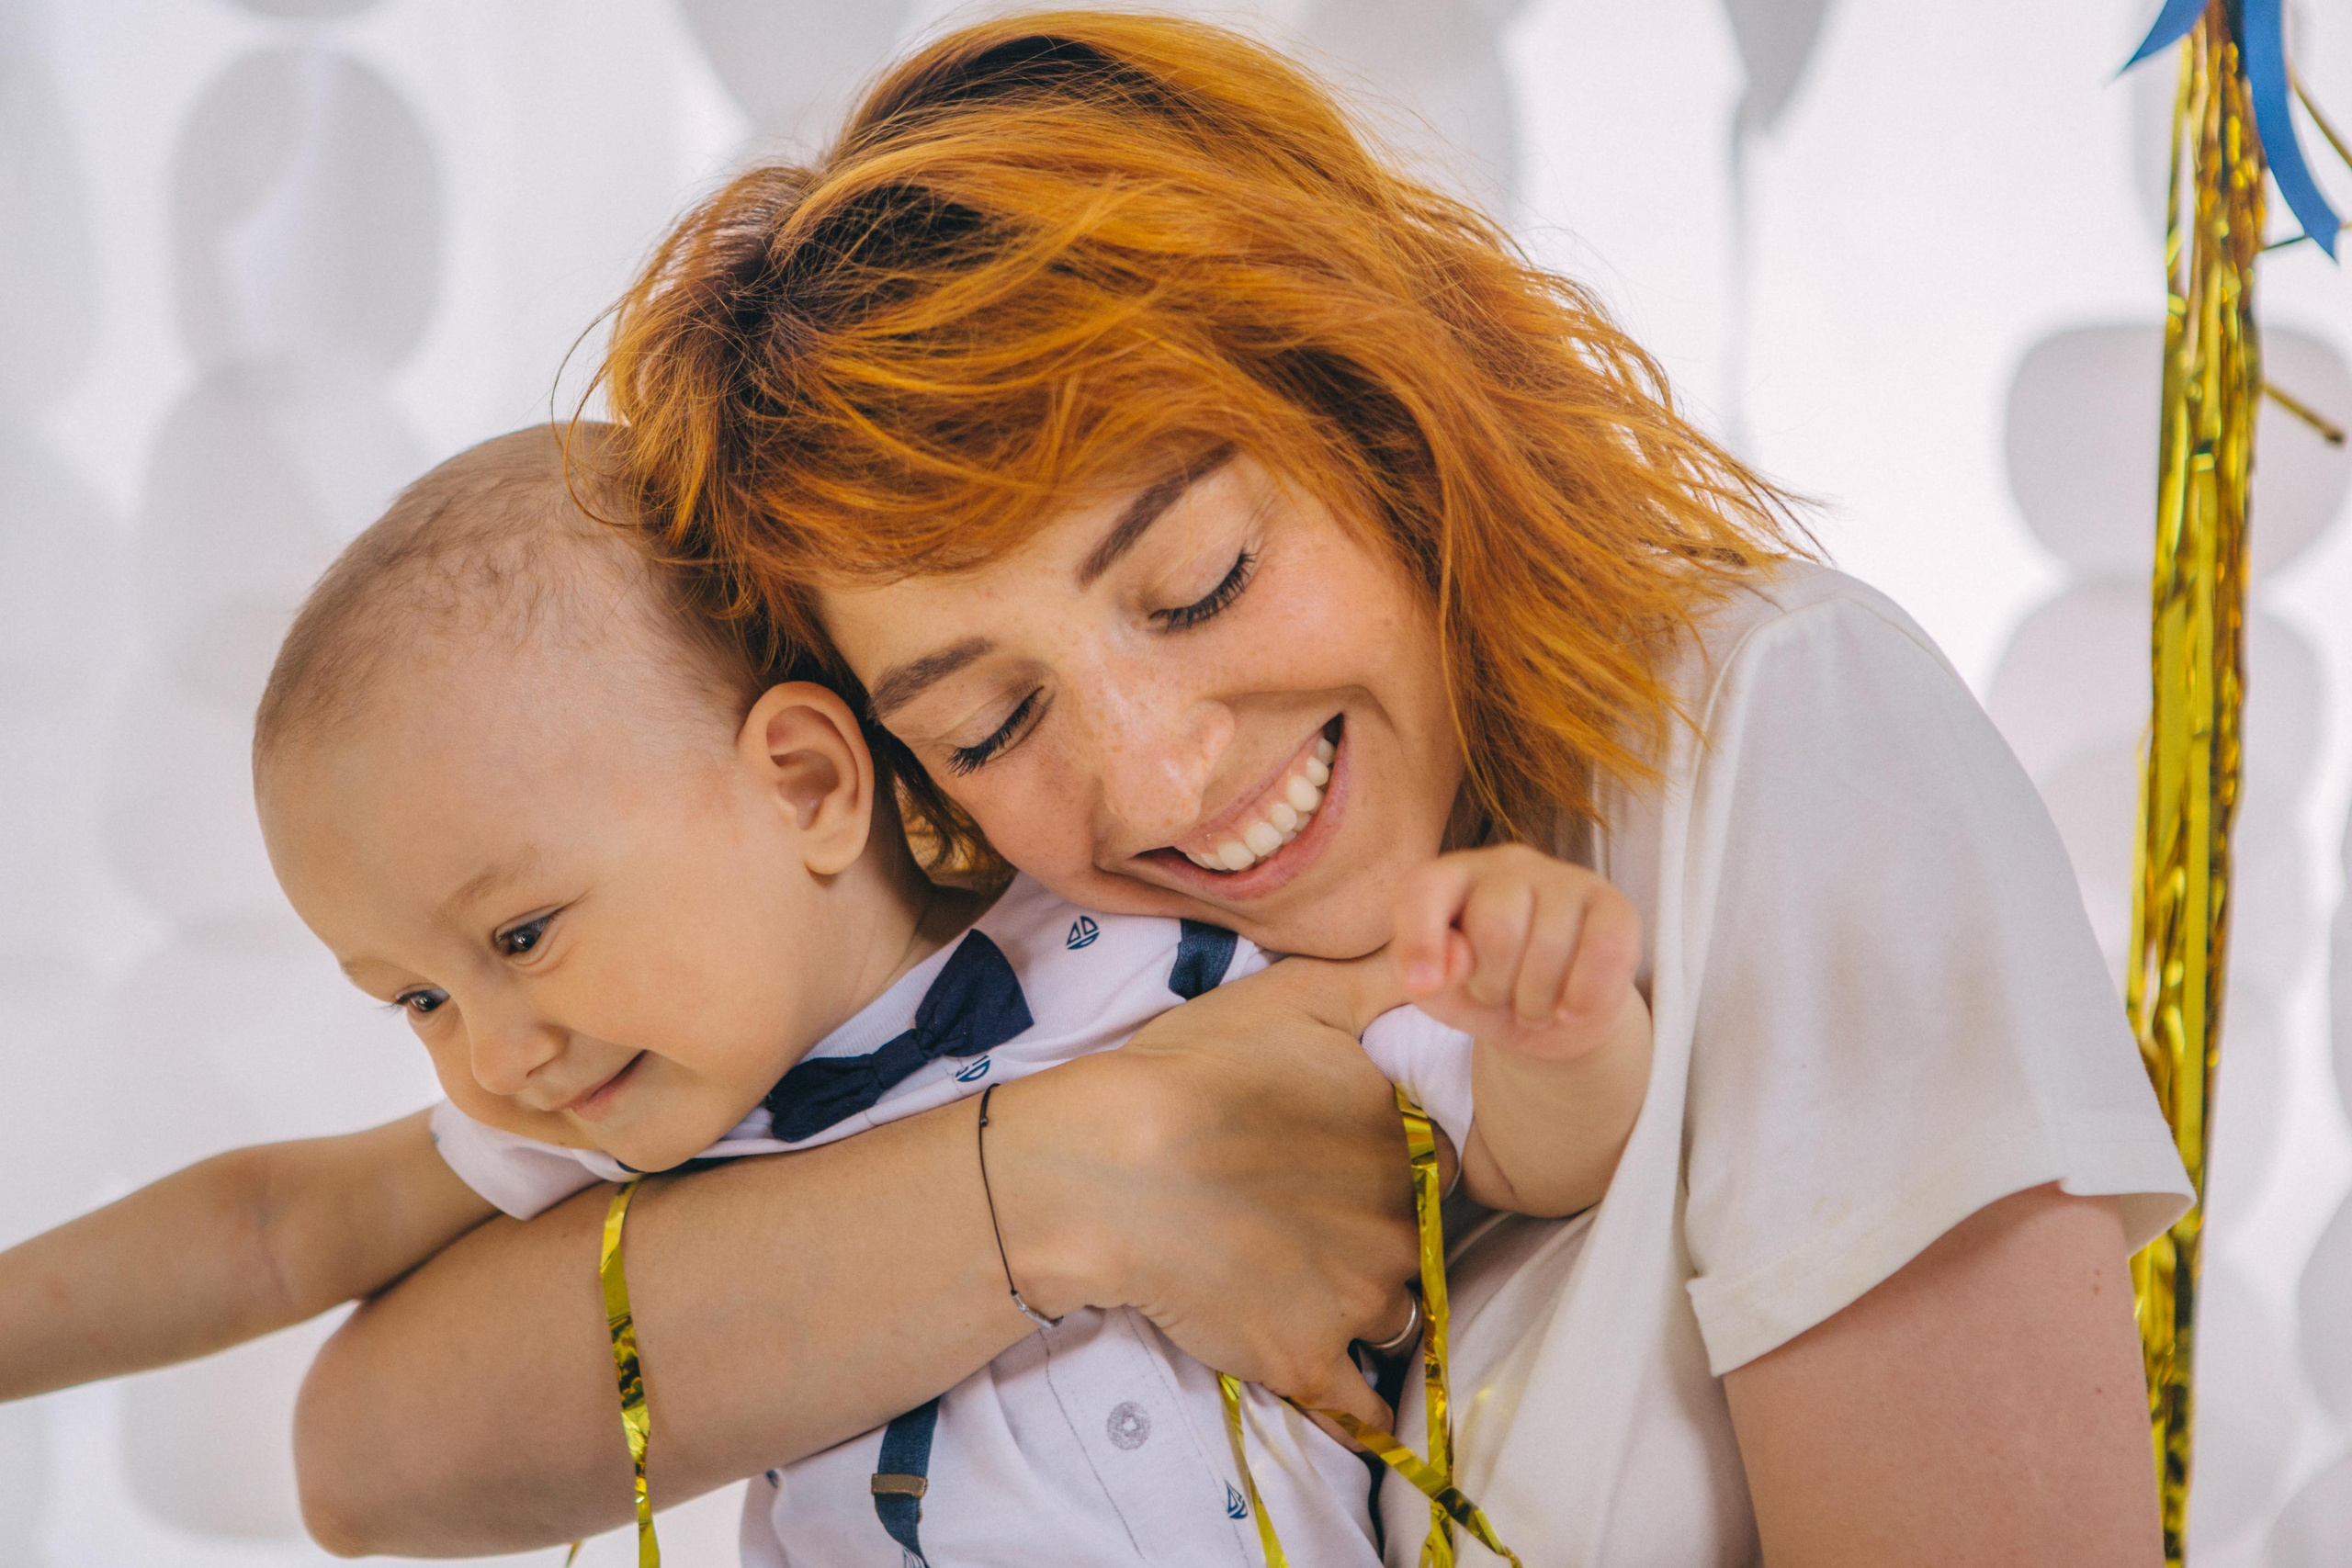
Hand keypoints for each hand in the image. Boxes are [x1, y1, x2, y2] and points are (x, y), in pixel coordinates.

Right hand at [985, 953, 1421, 1434]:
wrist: (1105, 1169)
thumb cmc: (1191, 1072)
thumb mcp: (1292, 994)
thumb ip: (1380, 979)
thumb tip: (1446, 956)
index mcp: (1404, 1136)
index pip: (1441, 1158)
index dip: (1398, 1160)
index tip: (1349, 1158)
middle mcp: (1399, 1220)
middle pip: (1420, 1235)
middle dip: (1381, 1228)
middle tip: (1313, 1212)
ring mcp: (1357, 1297)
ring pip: (1397, 1311)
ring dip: (1364, 1301)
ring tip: (1301, 1278)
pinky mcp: (1308, 1359)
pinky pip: (1363, 1405)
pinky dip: (1360, 1404)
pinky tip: (1343, 1389)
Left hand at [1393, 844, 1642, 1059]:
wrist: (1553, 1022)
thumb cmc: (1485, 994)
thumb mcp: (1441, 994)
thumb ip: (1427, 977)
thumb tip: (1454, 960)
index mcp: (1451, 877)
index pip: (1425, 890)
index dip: (1421, 940)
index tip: (1422, 987)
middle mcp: (1506, 864)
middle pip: (1496, 927)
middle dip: (1494, 985)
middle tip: (1500, 996)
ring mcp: (1565, 878)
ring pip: (1550, 947)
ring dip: (1537, 1003)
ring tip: (1533, 1004)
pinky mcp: (1614, 905)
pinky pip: (1605, 952)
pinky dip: (1584, 999)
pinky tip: (1572, 1007)